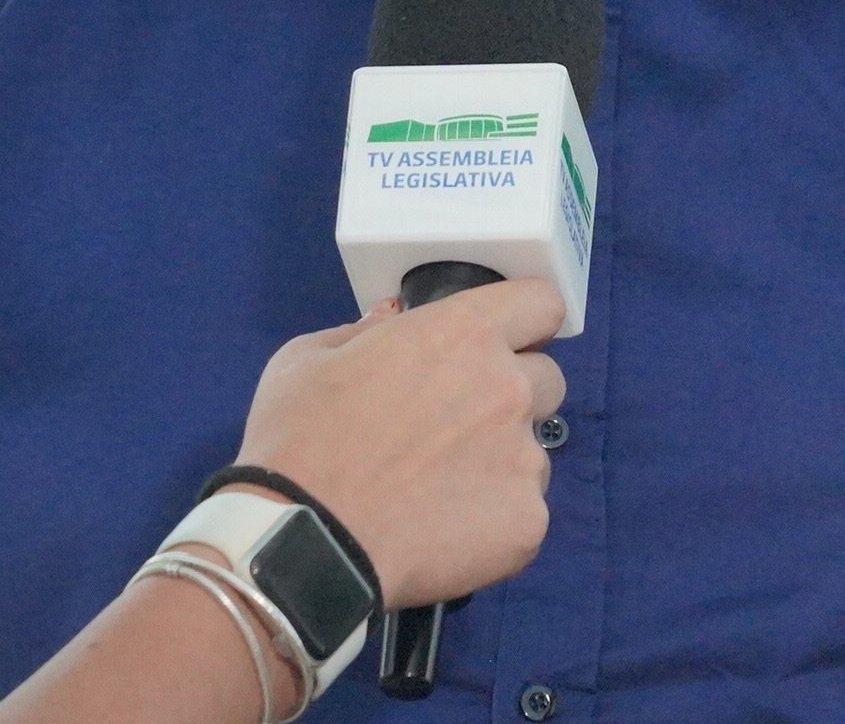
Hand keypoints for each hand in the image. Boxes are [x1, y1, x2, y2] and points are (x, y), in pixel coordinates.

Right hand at [226, 277, 566, 609]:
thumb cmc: (298, 441)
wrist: (299, 542)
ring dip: (503, 461)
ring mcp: (525, 459)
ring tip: (441, 490)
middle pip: (546, 379)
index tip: (504, 341)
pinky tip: (445, 531)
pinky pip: (525, 511)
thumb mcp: (309, 358)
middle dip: (511, 394)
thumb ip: (365, 329)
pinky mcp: (528, 523)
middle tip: (457, 426)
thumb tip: (392, 321)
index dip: (525, 321)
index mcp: (464, 334)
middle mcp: (509, 388)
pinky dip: (494, 520)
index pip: (541, 303)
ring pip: (535, 451)